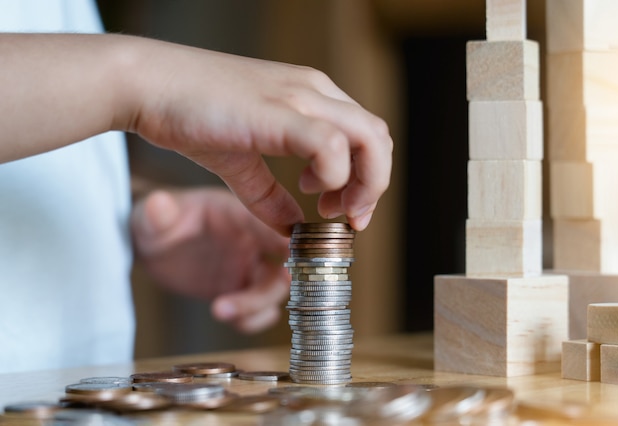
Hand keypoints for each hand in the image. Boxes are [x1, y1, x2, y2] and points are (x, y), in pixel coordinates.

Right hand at [1, 33, 391, 234]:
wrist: (148, 84)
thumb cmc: (191, 114)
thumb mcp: (241, 163)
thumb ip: (270, 196)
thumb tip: (290, 228)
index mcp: (310, 95)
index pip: (366, 134)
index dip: (367, 178)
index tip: (342, 209)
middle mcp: (314, 91)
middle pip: (379, 138)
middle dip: (373, 186)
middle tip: (347, 216)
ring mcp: (300, 97)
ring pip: (370, 139)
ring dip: (364, 184)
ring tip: (331, 209)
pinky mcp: (279, 113)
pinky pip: (331, 146)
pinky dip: (333, 178)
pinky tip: (309, 191)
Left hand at [131, 187, 290, 332]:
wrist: (153, 244)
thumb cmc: (156, 221)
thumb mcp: (152, 216)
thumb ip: (158, 213)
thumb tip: (158, 203)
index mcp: (237, 212)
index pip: (267, 221)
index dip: (281, 236)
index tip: (290, 253)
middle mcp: (251, 238)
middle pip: (279, 264)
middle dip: (268, 286)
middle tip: (244, 301)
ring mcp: (248, 264)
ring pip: (272, 288)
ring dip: (256, 305)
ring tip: (219, 310)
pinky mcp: (240, 287)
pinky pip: (259, 307)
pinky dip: (254, 319)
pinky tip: (232, 320)